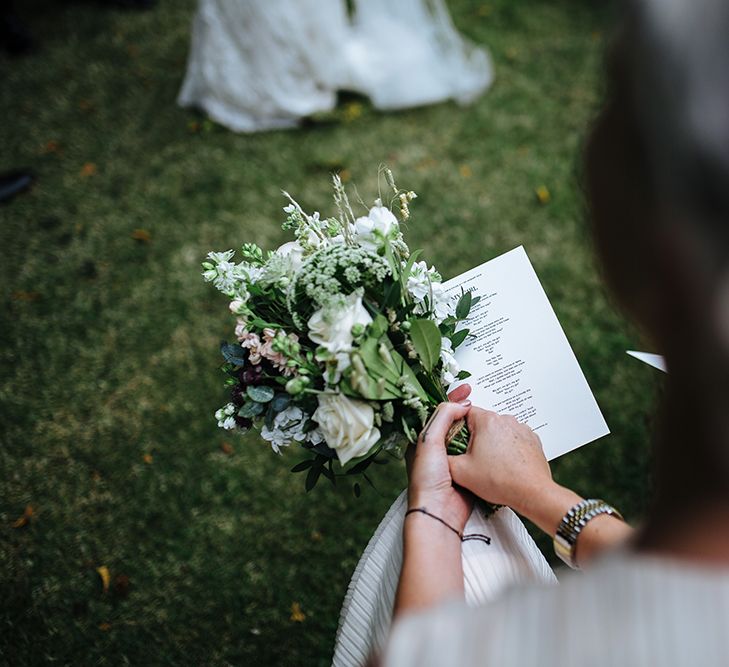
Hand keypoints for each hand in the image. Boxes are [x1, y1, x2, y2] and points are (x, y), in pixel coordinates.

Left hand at [406, 385, 473, 532]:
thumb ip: (443, 417)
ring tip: (483, 412)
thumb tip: (460, 405)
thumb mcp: (429, 440)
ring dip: (473, 423)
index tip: (466, 389)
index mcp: (422, 438)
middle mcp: (435, 447)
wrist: (439, 512)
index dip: (451, 398)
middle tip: (475, 396)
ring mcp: (451, 459)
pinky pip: (474, 450)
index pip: (437, 411)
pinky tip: (488, 434)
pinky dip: (481, 441)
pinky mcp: (465, 470)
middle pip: (452, 420)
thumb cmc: (426, 480)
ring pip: (464, 434)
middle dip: (463, 408)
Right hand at [448, 406, 552, 514]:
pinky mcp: (532, 439)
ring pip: (497, 431)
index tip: (456, 441)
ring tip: (490, 464)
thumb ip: (443, 458)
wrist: (533, 493)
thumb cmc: (501, 481)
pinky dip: (507, 449)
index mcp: (487, 421)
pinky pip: (513, 439)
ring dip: (492, 443)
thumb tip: (439, 453)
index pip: (464, 412)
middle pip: (481, 422)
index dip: (456, 427)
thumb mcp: (460, 472)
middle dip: (474, 437)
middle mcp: (506, 419)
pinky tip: (505, 465)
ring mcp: (521, 429)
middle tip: (472, 458)